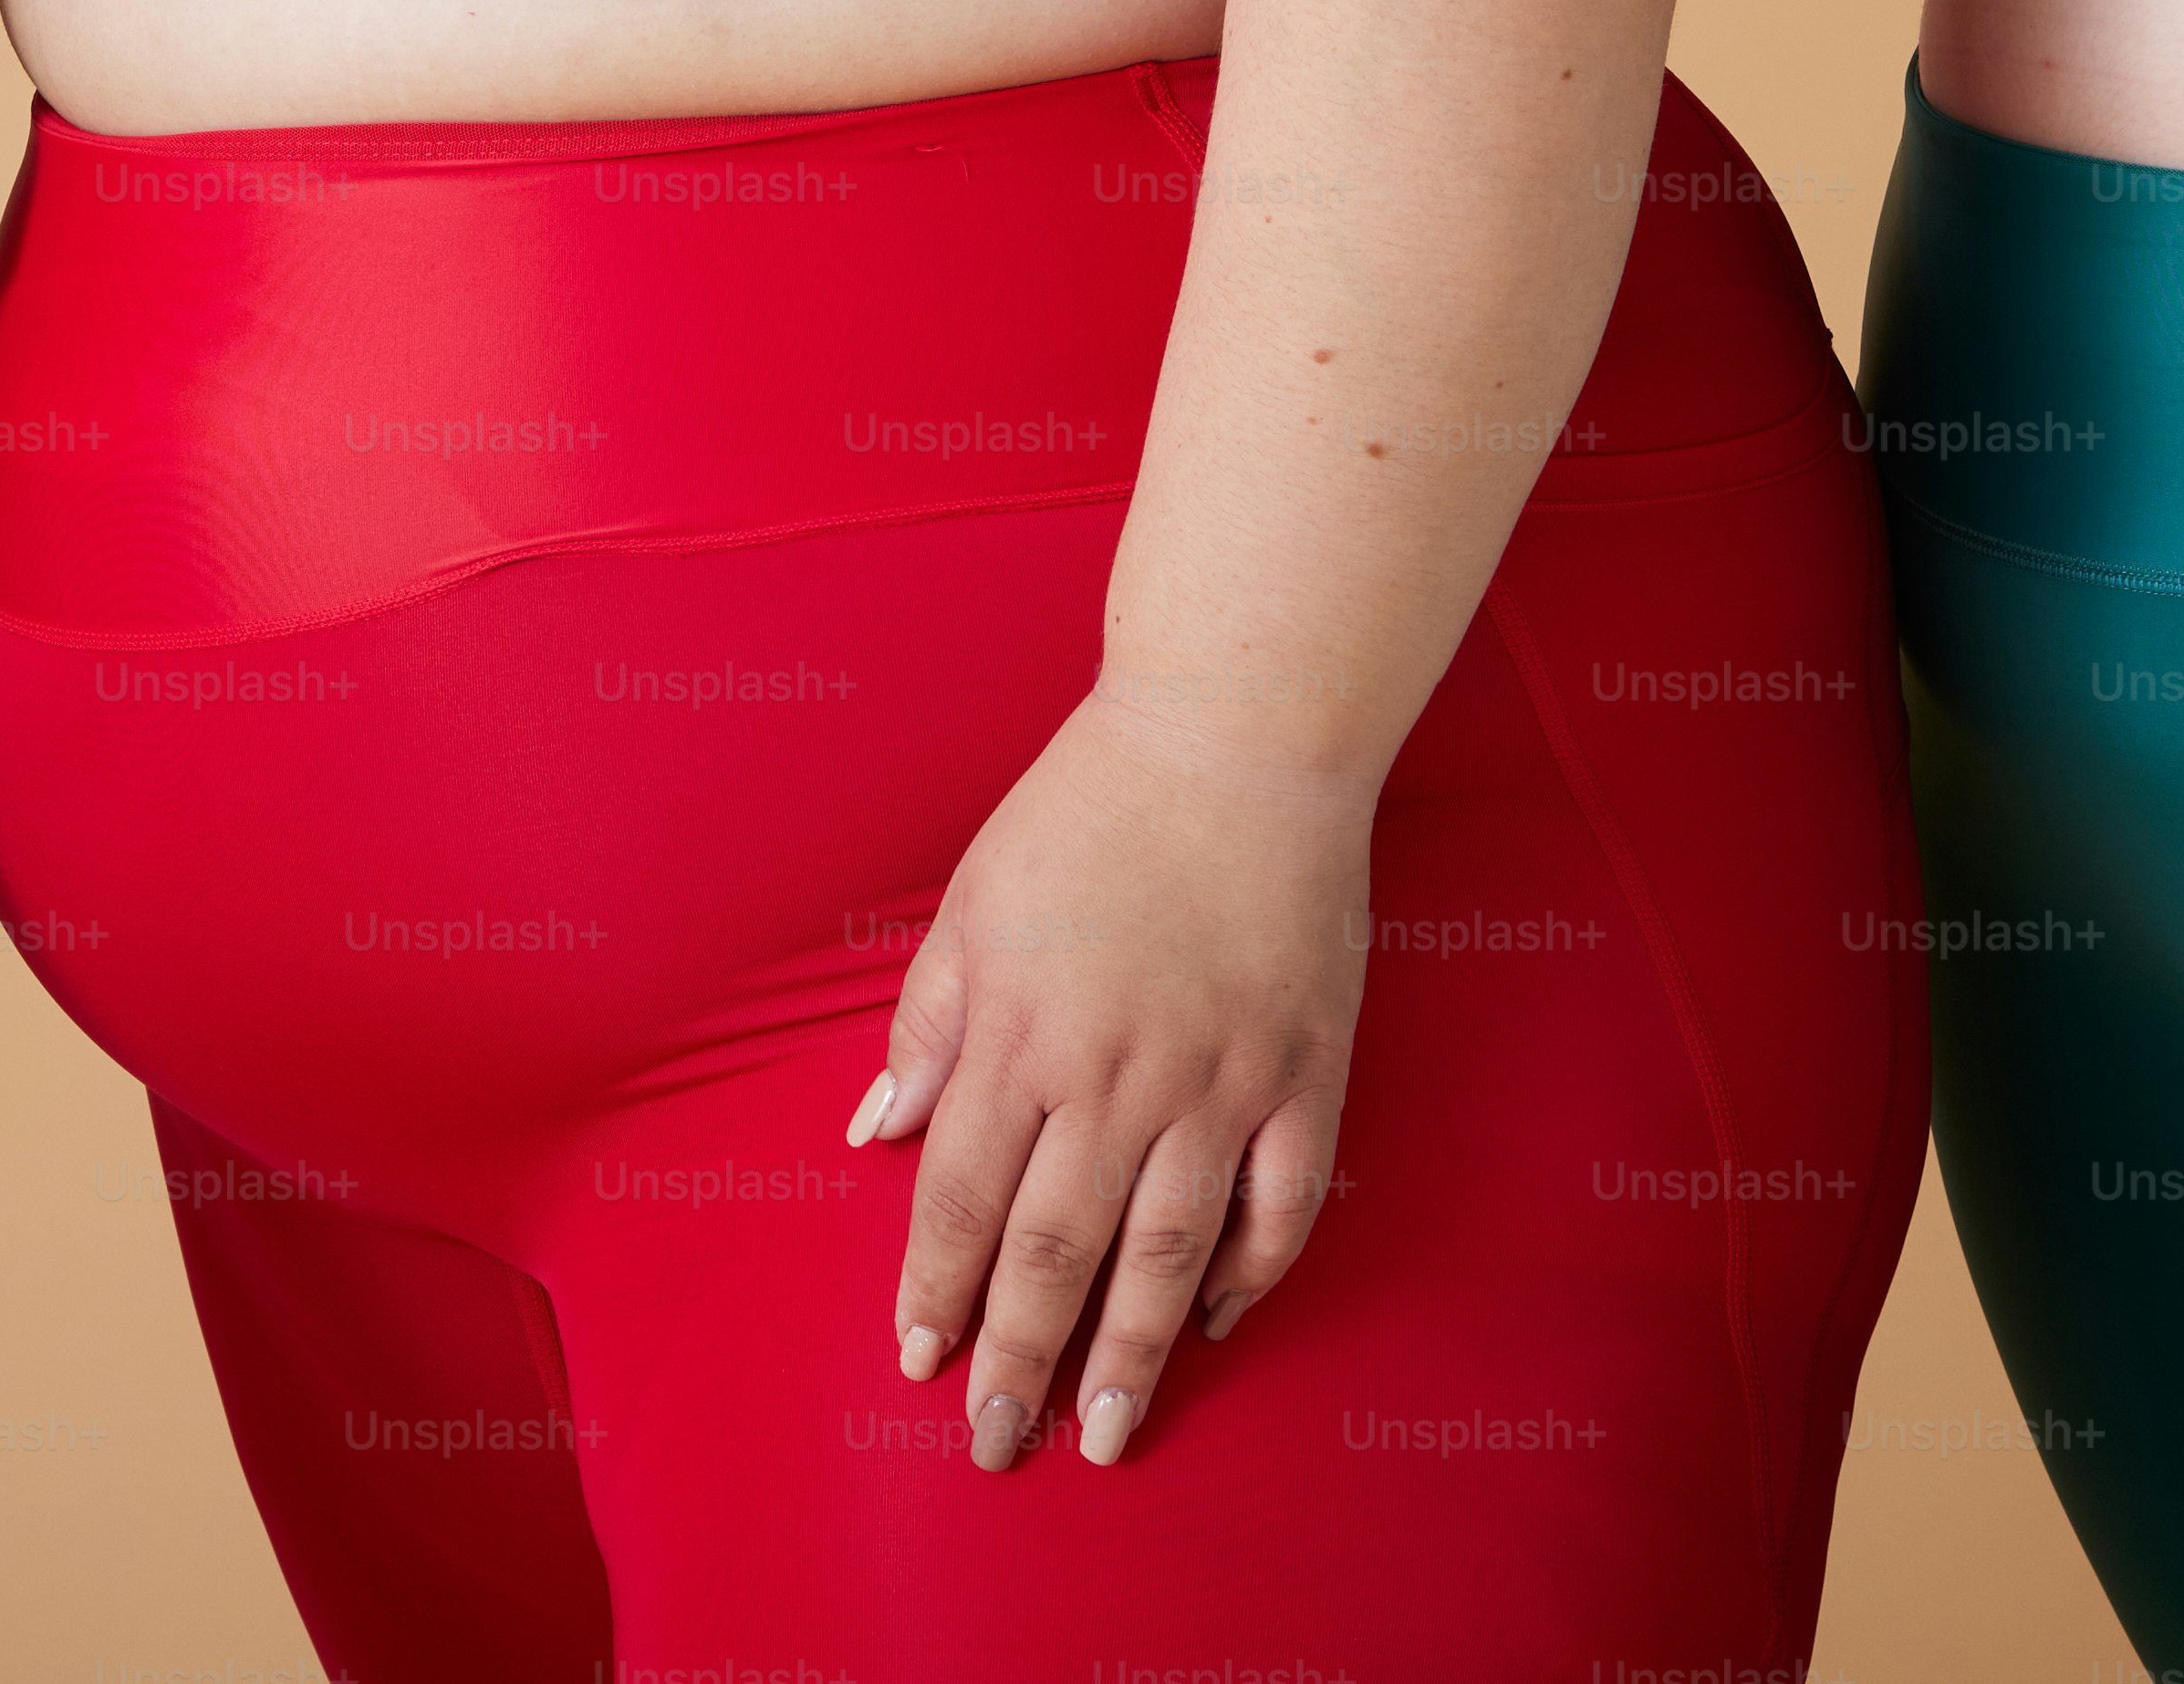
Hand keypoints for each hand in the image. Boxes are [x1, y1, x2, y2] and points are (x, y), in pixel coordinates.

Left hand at [848, 691, 1367, 1468]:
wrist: (1238, 738)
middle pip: (1057, 1249)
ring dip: (1128, 1356)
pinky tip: (1212, 1324)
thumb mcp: (974, 903)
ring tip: (1102, 1436)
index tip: (920, 1362)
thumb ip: (928, 1024)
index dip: (938, 1288)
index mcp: (1022, 1031)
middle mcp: (1117, 1073)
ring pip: (1166, 1255)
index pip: (965, 1195)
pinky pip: (1281, 1206)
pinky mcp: (1306, 1073)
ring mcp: (1221, 1082)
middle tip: (998, 1446)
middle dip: (1020, 1358)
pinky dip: (1249, 1276)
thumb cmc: (1089, 811)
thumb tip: (877, 1131)